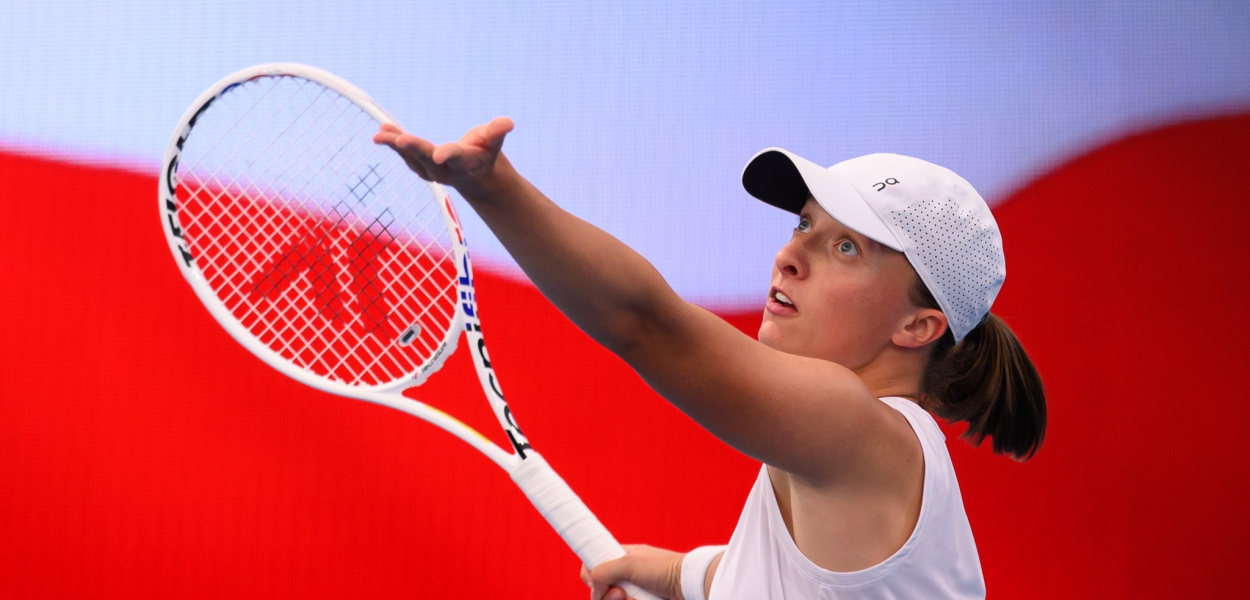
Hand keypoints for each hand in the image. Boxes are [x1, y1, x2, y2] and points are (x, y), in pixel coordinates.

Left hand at [372, 117, 514, 197]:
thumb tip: (508, 122)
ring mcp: (430, 171)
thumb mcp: (494, 143)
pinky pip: (404, 154)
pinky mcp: (419, 166)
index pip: (455, 157)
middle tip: (400, 140)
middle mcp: (445, 170)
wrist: (476, 178)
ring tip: (381, 134)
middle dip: (414, 149)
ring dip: (395, 146)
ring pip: (411, 158)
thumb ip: (497, 132)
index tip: (440, 154)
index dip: (448, 155)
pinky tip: (382, 131)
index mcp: (465, 162)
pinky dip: (393, 143)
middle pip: (427, 158)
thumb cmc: (486, 153)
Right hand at [580, 544, 683, 599]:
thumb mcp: (629, 563)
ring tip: (634, 599)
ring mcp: (634, 590)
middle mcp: (626, 573)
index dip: (591, 574)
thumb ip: (604, 571)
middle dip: (605, 595)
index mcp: (622, 556)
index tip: (596, 580)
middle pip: (600, 589)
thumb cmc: (664, 569)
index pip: (594, 564)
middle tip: (621, 593)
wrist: (690, 585)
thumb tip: (595, 589)